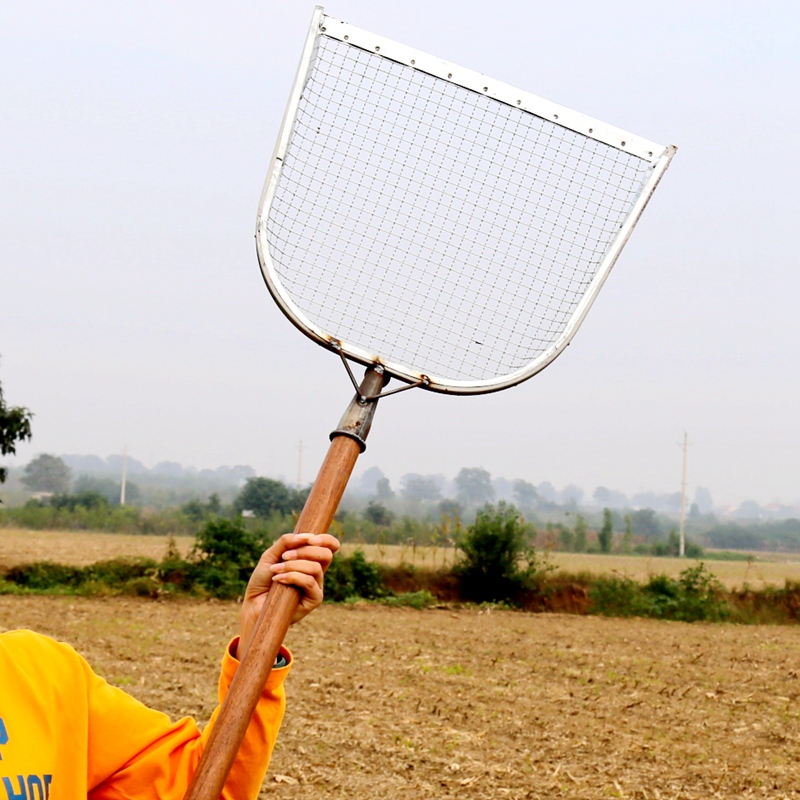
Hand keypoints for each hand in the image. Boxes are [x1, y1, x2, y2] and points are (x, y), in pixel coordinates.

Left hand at [237, 533, 339, 658]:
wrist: (254, 603)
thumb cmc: (263, 580)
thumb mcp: (271, 555)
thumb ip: (286, 542)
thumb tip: (306, 536)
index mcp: (310, 559)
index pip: (330, 546)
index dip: (326, 540)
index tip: (310, 539)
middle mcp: (317, 572)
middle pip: (326, 555)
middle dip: (304, 551)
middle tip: (284, 556)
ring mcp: (316, 587)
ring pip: (315, 568)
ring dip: (293, 565)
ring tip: (276, 570)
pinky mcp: (314, 600)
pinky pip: (309, 583)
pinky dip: (293, 577)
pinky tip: (278, 579)